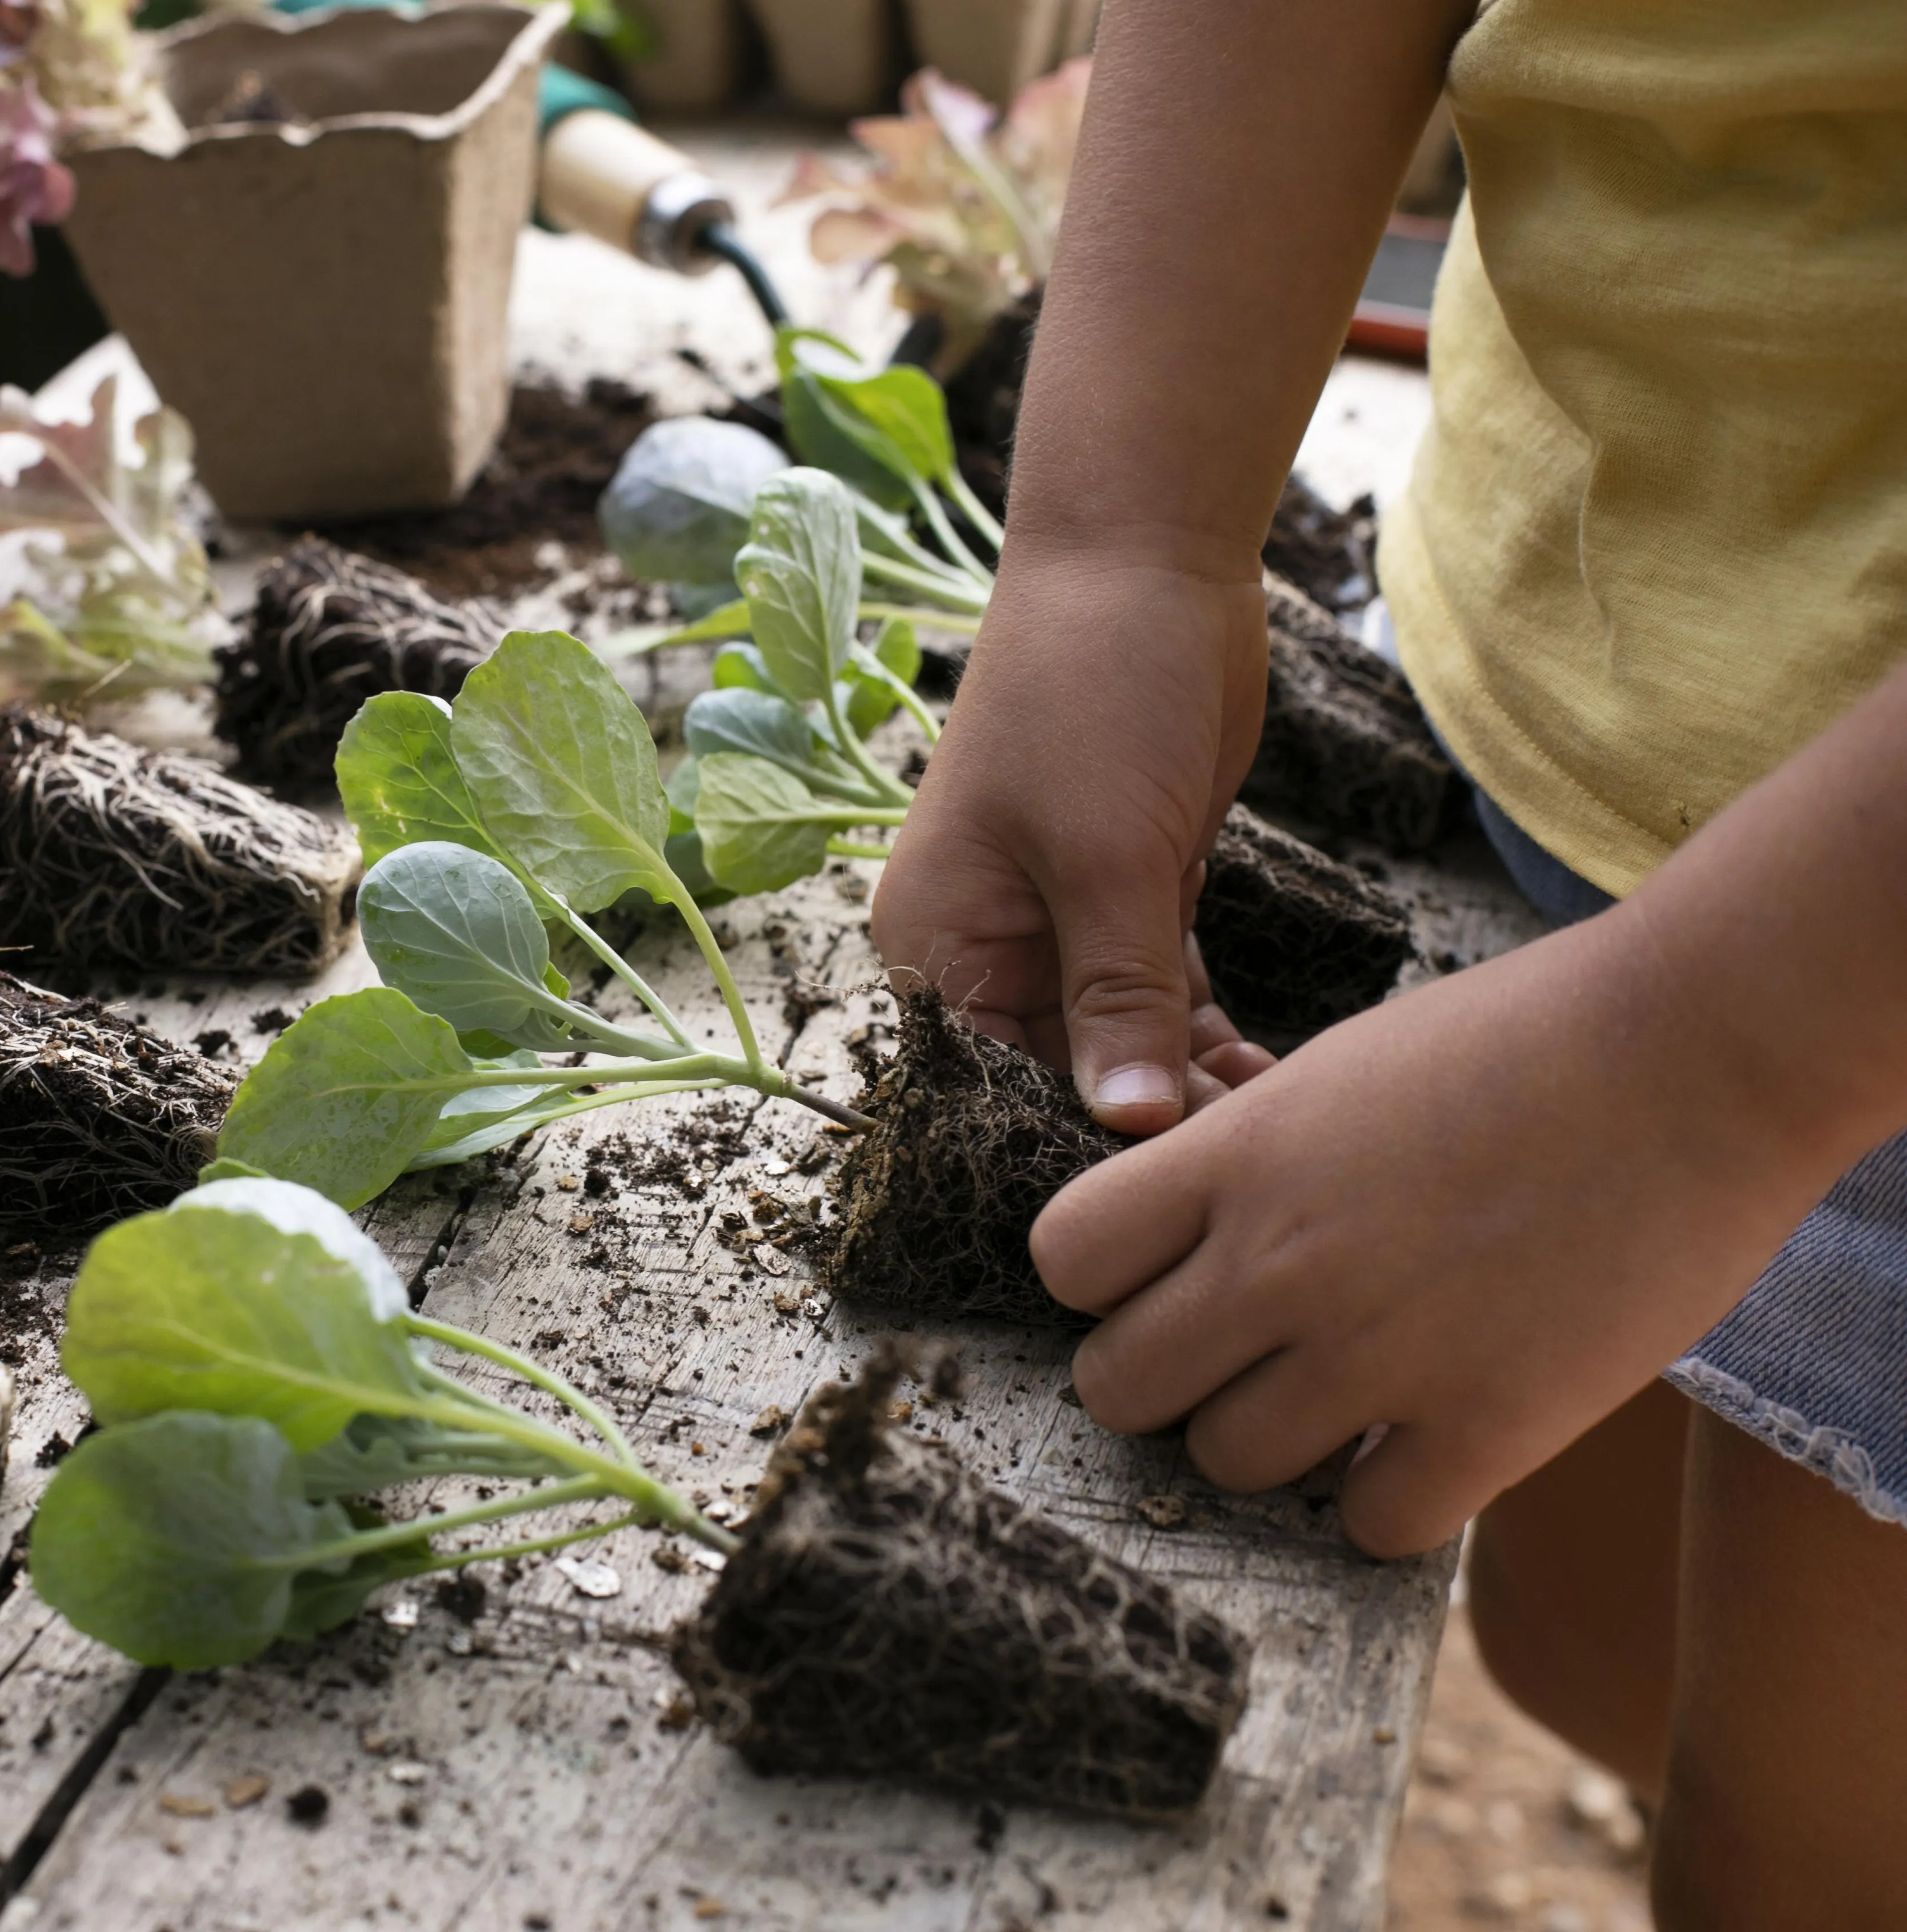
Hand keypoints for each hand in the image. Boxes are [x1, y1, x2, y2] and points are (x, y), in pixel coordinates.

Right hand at [872, 545, 1276, 1130]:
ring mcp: (1057, 915)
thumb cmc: (1092, 692)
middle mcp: (985, 940)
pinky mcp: (1126, 889)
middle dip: (1144, 1114)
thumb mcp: (1106, 859)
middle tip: (1243, 1157)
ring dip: (1187, 1079)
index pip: (994, 1080)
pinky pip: (1157, 990)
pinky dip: (1201, 1030)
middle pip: (1057, 1069)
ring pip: (1118, 1036)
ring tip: (1270, 1116)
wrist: (1145, 559)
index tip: (1168, 1181)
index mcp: (936, 939)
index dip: (1076, 1134)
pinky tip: (1259, 1069)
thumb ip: (1119, 1000)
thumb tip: (1131, 1129)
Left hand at [1034, 900, 1845, 1555]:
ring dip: (1267, 1444)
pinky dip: (1384, 1505)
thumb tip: (1189, 1243)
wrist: (1699, 1051)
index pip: (1062, 1256)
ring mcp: (1381, 1350)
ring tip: (1337, 1395)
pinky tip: (1422, 1446)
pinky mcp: (1490, 1424)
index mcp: (1237, 1156)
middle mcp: (1281, 1260)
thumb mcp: (1337, 1072)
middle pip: (1117, 1384)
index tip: (1157, 1274)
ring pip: (1224, 1464)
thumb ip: (1247, 1161)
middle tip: (1234, 1354)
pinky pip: (1370, 1527)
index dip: (1099, 1279)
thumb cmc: (1522, 1040)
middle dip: (1163, 1376)